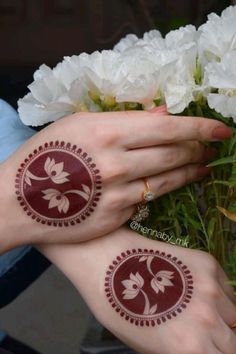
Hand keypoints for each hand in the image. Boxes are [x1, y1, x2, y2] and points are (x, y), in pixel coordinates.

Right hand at [0, 108, 231, 252]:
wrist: (18, 201)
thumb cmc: (44, 156)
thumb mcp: (79, 124)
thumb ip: (123, 119)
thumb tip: (162, 115)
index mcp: (107, 133)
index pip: (168, 128)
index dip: (200, 128)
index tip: (222, 129)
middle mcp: (117, 165)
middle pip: (174, 154)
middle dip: (199, 150)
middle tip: (211, 147)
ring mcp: (118, 196)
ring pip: (168, 181)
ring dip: (191, 172)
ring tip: (203, 166)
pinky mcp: (116, 218)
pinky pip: (148, 201)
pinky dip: (164, 190)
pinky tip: (172, 184)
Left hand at [39, 227, 235, 353]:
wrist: (108, 260)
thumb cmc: (121, 312)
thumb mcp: (153, 353)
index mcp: (192, 350)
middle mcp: (209, 321)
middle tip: (203, 347)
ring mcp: (213, 289)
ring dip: (225, 327)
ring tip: (192, 317)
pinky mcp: (211, 265)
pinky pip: (229, 293)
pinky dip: (219, 302)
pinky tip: (192, 296)